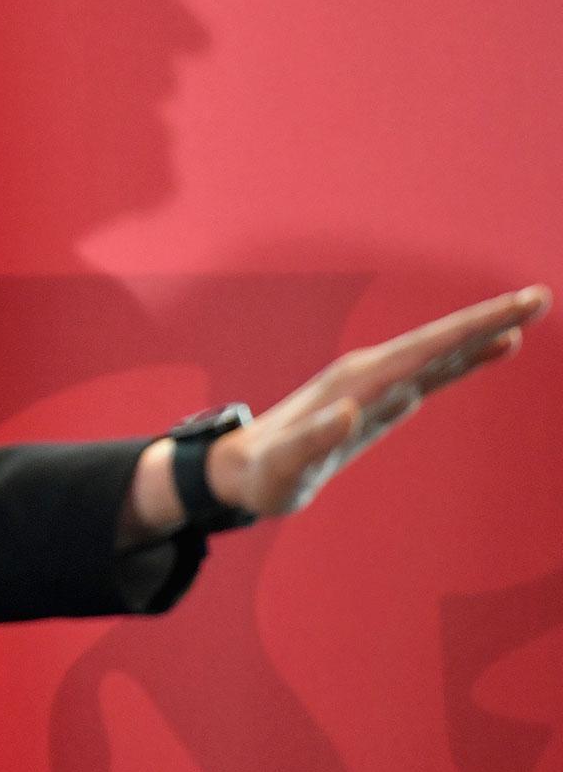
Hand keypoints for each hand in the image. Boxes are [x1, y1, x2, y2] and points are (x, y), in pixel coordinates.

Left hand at [124, 284, 550, 540]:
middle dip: (487, 320)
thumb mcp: (285, 465)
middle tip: (538, 298)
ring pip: (438, 354)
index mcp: (356, 383)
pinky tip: (493, 349)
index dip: (471, 330)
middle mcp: (368, 374)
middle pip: (438, 342)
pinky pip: (430, 373)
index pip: (425, 350)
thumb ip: (313, 441)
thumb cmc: (262, 473)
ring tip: (528, 315)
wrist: (239, 469)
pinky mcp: (378, 400)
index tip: (514, 312)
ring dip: (481, 334)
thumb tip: (348, 413)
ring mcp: (374, 385)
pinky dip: (464, 358)